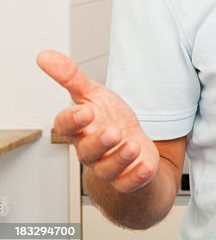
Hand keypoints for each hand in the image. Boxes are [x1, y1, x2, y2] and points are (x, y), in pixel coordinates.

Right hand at [37, 50, 159, 192]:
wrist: (133, 150)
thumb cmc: (111, 120)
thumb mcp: (94, 94)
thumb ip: (71, 77)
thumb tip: (45, 56)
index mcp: (81, 129)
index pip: (66, 127)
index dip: (73, 120)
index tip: (85, 111)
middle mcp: (92, 150)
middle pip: (87, 151)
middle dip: (98, 142)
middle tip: (112, 132)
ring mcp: (110, 166)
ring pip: (108, 168)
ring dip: (119, 158)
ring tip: (132, 145)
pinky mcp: (129, 178)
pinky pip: (129, 183)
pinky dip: (137, 176)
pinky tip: (145, 166)